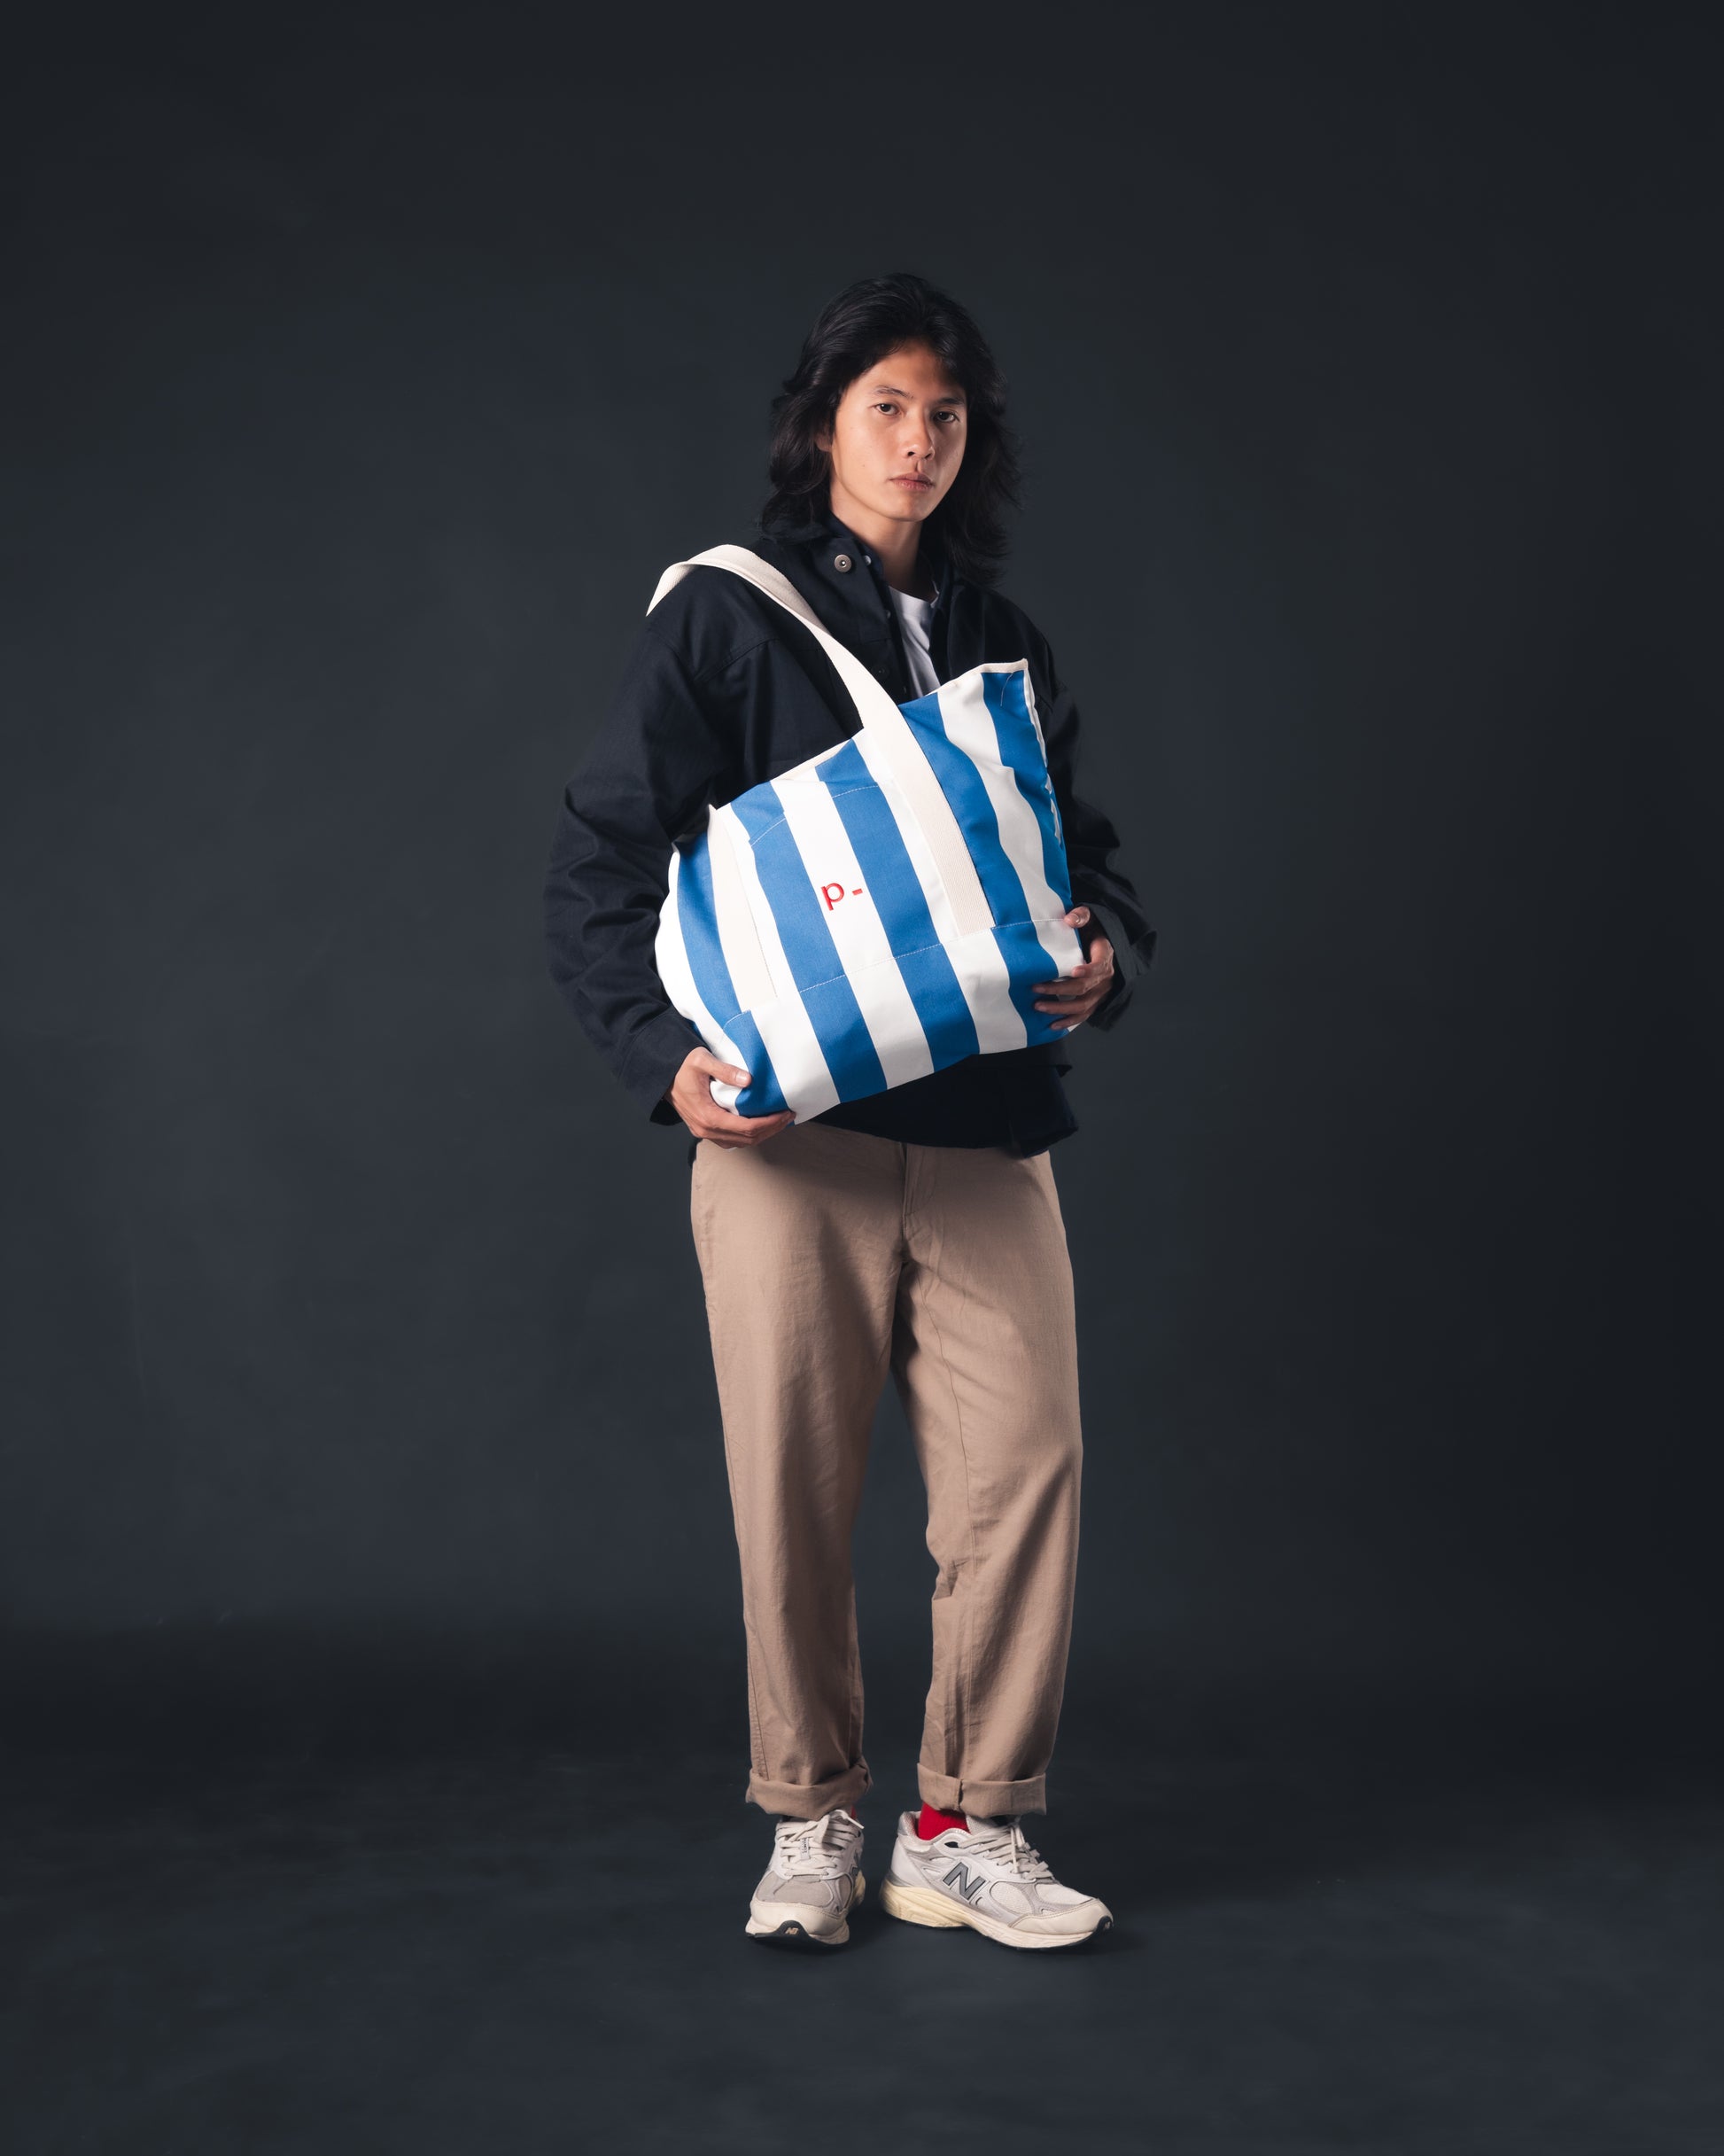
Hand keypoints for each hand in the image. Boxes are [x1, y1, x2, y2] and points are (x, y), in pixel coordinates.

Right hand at [665, 1046, 796, 1147]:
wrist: (661, 1075)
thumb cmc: (681, 1066)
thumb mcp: (701, 1060)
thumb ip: (725, 1070)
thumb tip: (749, 1080)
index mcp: (708, 1116)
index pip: (747, 1127)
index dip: (770, 1123)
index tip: (785, 1113)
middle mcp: (706, 1130)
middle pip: (747, 1139)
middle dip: (771, 1129)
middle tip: (788, 1117)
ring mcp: (704, 1132)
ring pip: (740, 1142)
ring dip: (761, 1134)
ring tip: (778, 1121)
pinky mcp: (704, 1130)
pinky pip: (731, 1139)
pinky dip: (749, 1135)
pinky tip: (760, 1124)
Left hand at [1033, 905, 1115, 1033]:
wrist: (1103, 944)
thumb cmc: (1093, 931)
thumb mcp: (1091, 918)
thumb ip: (1081, 916)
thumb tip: (1069, 920)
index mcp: (1105, 956)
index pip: (1098, 967)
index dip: (1087, 971)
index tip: (1072, 971)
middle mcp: (1105, 978)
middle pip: (1084, 988)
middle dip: (1059, 990)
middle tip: (1036, 988)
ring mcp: (1100, 992)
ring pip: (1082, 1005)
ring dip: (1060, 1009)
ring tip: (1038, 1006)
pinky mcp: (1094, 1001)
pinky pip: (1083, 1015)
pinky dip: (1068, 1021)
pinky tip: (1052, 1025)